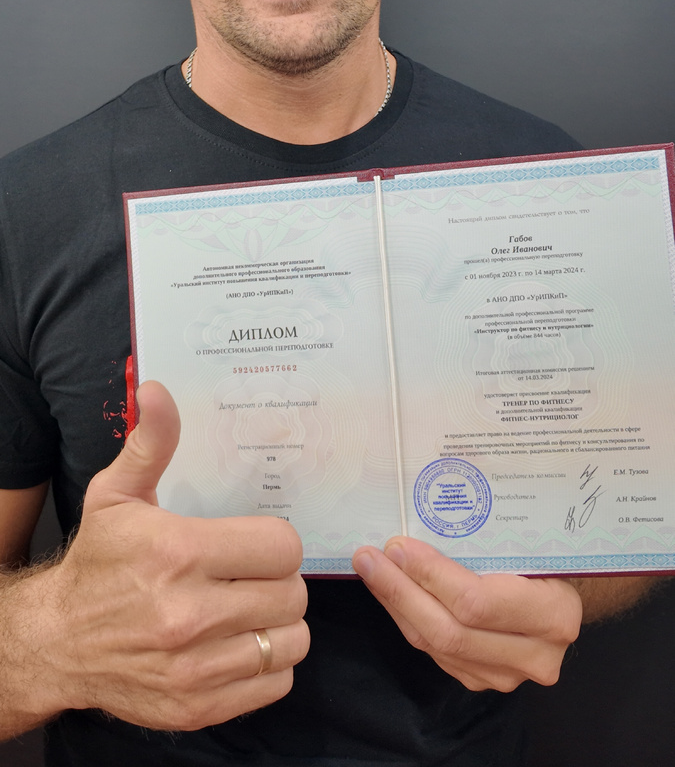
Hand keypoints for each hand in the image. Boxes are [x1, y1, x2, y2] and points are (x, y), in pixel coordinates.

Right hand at [33, 381, 309, 729]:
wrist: (58, 642)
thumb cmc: (99, 562)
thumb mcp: (117, 495)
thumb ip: (151, 442)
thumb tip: (157, 390)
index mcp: (178, 553)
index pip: (282, 546)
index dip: (275, 541)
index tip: (255, 543)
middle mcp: (188, 613)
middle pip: (292, 593)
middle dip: (278, 579)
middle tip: (253, 575)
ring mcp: (194, 667)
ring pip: (291, 640)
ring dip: (278, 623)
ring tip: (251, 608)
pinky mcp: (197, 706)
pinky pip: (275, 683)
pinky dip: (268, 665)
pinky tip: (240, 643)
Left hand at [352, 537, 580, 691]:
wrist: (561, 598)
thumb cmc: (543, 559)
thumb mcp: (530, 544)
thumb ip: (488, 537)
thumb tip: (427, 503)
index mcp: (554, 614)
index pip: (477, 602)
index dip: (430, 576)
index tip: (397, 546)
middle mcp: (536, 655)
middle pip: (451, 632)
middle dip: (401, 592)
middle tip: (370, 558)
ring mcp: (509, 676)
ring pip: (437, 646)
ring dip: (398, 606)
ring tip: (372, 570)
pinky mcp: (484, 680)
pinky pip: (435, 654)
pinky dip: (409, 620)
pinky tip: (393, 593)